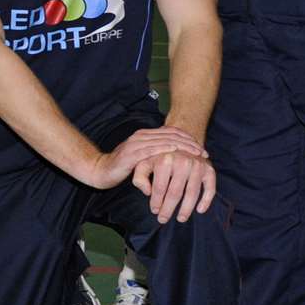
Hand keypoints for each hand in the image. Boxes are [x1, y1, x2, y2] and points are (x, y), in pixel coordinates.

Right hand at [84, 126, 206, 189]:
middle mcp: (141, 136)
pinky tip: (176, 151)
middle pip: (170, 135)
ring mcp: (136, 144)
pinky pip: (152, 149)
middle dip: (189, 143)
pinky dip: (165, 149)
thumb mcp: (141, 158)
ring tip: (195, 153)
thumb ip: (153, 154)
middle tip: (203, 152)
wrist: (101, 171)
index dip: (187, 139)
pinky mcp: (132, 154)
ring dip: (182, 146)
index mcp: (144, 135)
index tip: (201, 149)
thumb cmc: (121, 166)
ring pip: (164, 141)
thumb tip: (171, 158)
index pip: (170, 132)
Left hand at [132, 148, 216, 222]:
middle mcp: (183, 162)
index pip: (160, 187)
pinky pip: (210, 188)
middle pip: (175, 192)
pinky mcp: (209, 169)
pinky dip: (206, 200)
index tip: (154, 211)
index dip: (156, 201)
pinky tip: (200, 210)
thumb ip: (140, 176)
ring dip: (186, 209)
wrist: (182, 142)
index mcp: (165, 159)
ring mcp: (198, 165)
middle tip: (163, 219)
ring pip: (192, 193)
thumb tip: (148, 192)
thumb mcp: (144, 162)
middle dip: (168, 209)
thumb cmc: (159, 156)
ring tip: (180, 218)